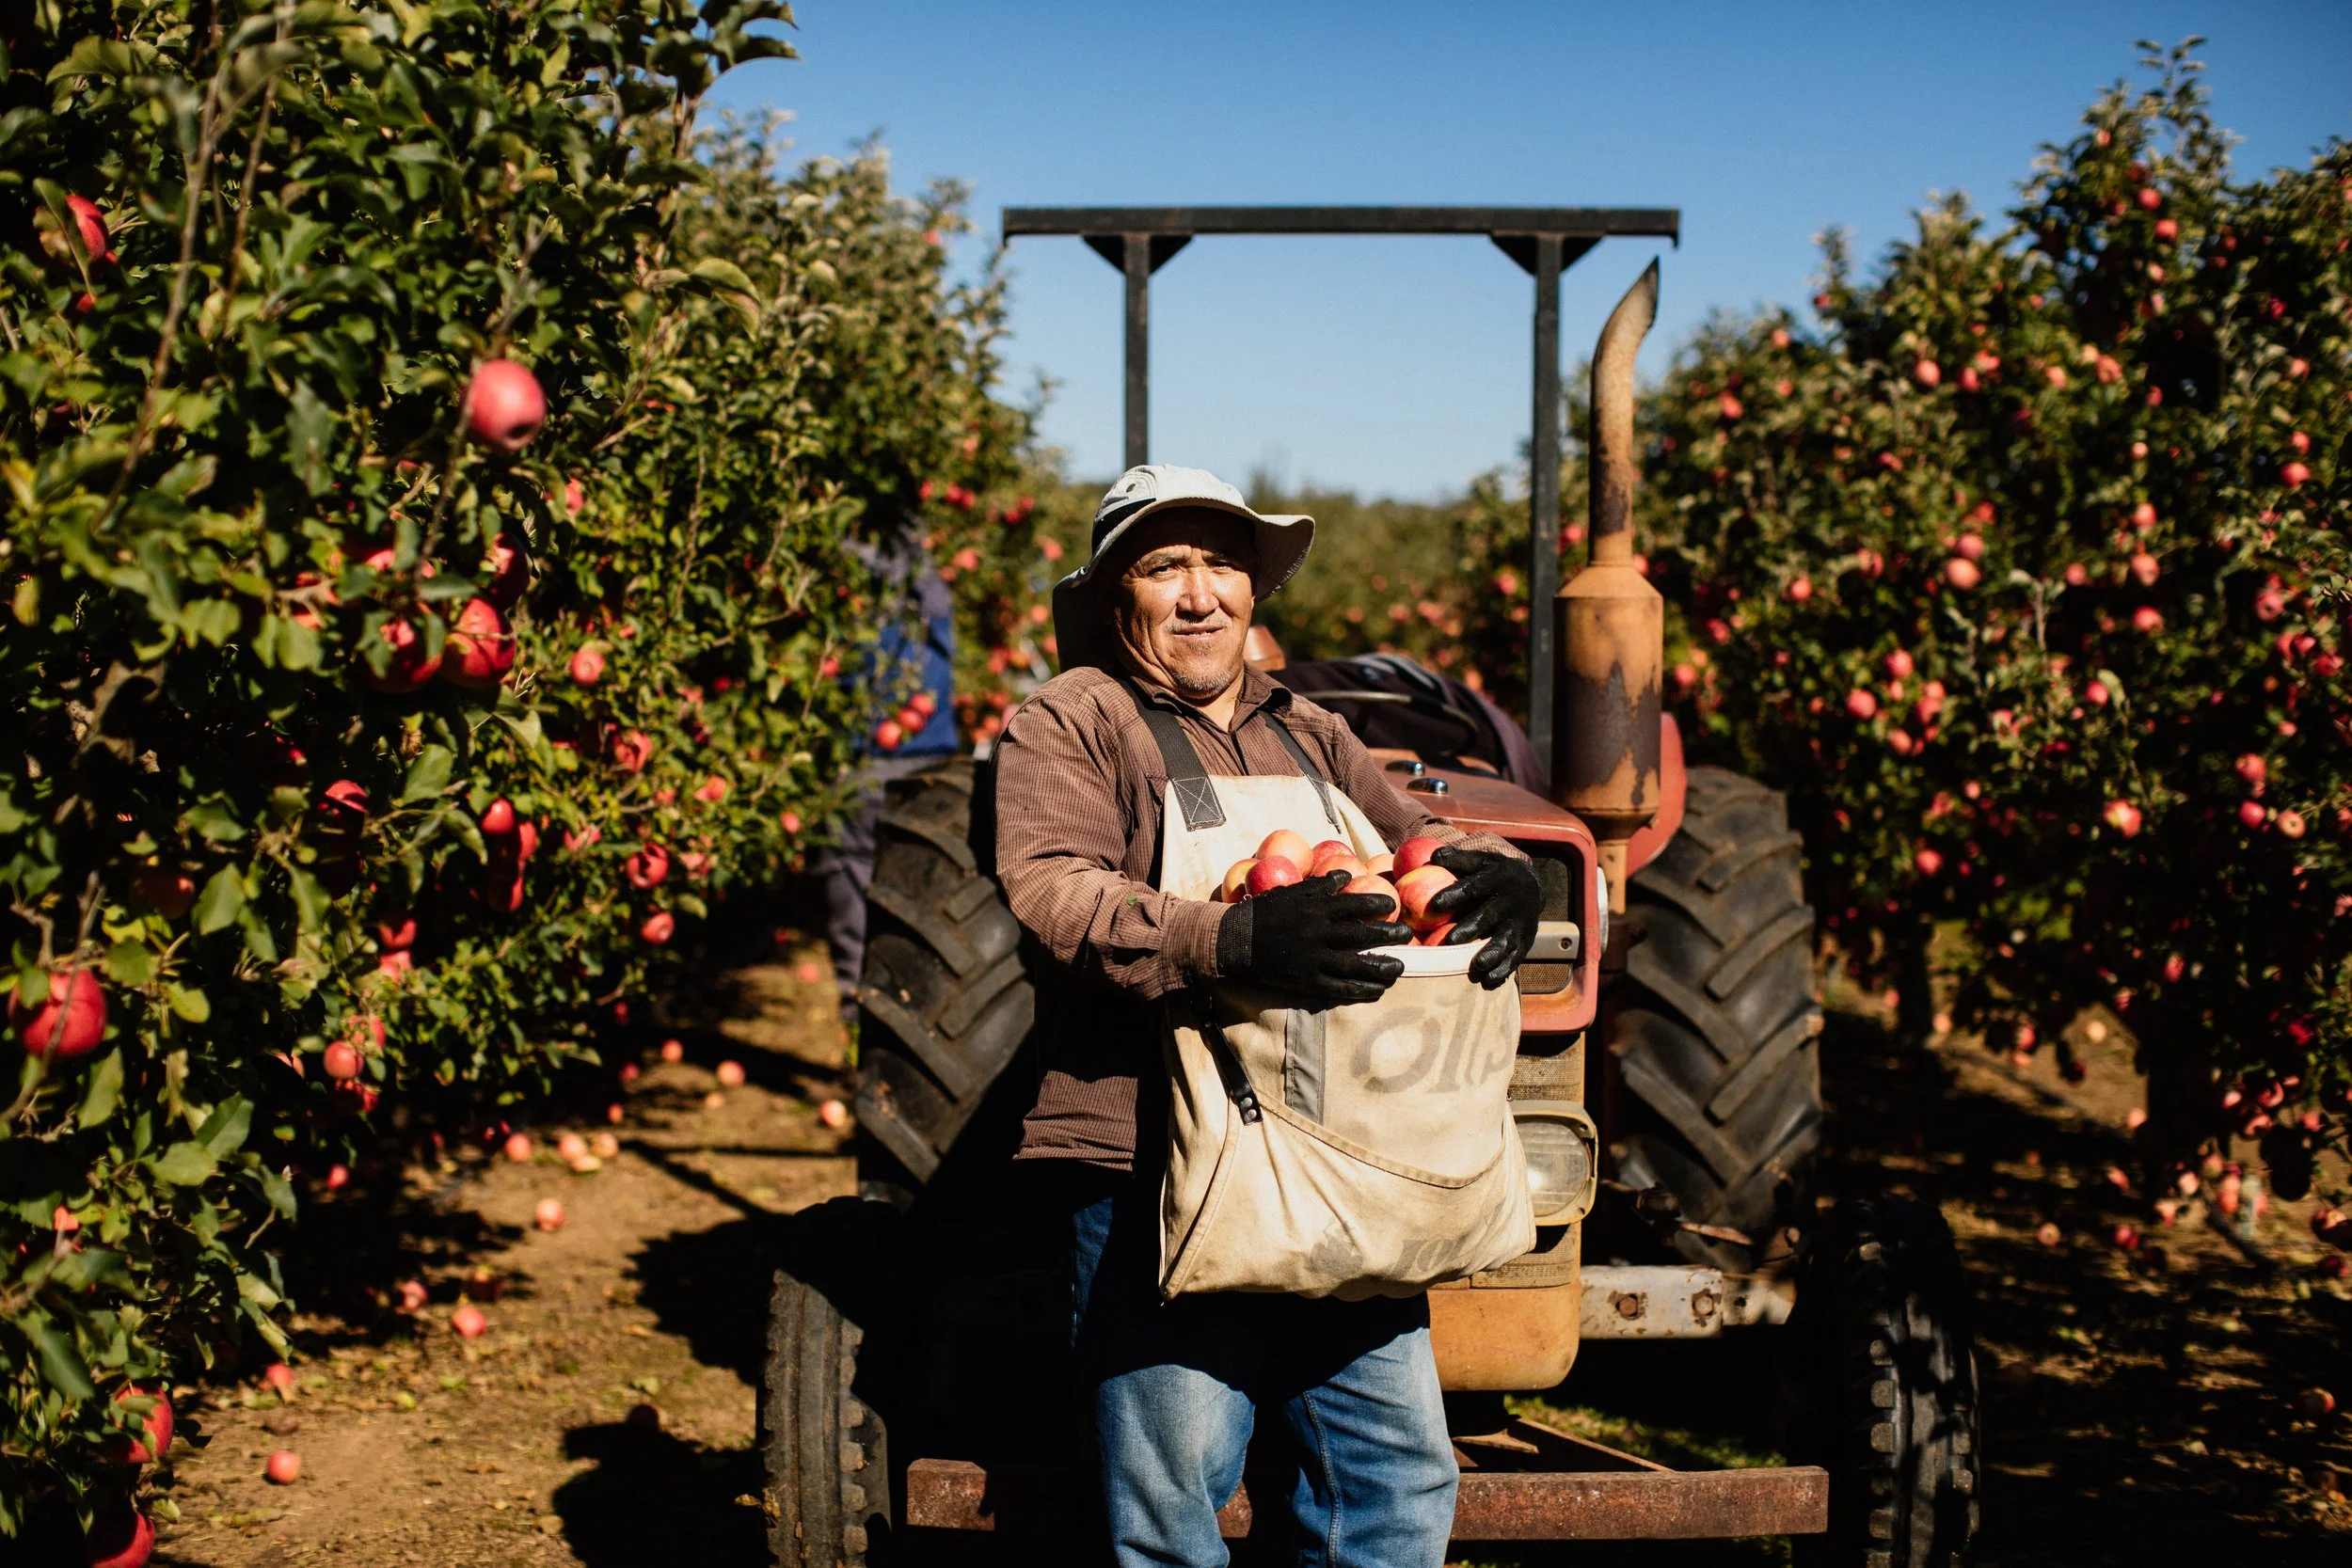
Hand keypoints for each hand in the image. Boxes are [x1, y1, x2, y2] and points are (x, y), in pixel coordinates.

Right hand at [1218, 872, 1411, 1002]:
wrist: (1235, 942)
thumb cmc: (1263, 914)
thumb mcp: (1290, 892)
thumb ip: (1319, 885)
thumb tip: (1344, 875)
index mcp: (1314, 909)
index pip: (1353, 905)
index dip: (1375, 906)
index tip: (1392, 906)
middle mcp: (1318, 933)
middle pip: (1361, 935)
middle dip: (1387, 935)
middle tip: (1406, 934)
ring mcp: (1314, 959)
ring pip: (1356, 964)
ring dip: (1381, 966)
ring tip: (1400, 967)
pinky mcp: (1308, 980)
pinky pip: (1340, 987)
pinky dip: (1361, 989)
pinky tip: (1377, 990)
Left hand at [1427, 846, 1541, 988]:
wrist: (1531, 885)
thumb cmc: (1492, 874)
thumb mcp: (1480, 861)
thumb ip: (1457, 859)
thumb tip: (1431, 857)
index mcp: (1497, 878)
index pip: (1474, 886)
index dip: (1455, 894)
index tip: (1435, 904)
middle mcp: (1511, 901)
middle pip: (1490, 915)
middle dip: (1471, 928)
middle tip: (1449, 941)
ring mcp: (1520, 923)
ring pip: (1506, 939)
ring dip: (1492, 953)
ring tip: (1477, 965)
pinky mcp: (1525, 941)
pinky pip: (1515, 957)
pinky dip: (1504, 969)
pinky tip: (1489, 980)